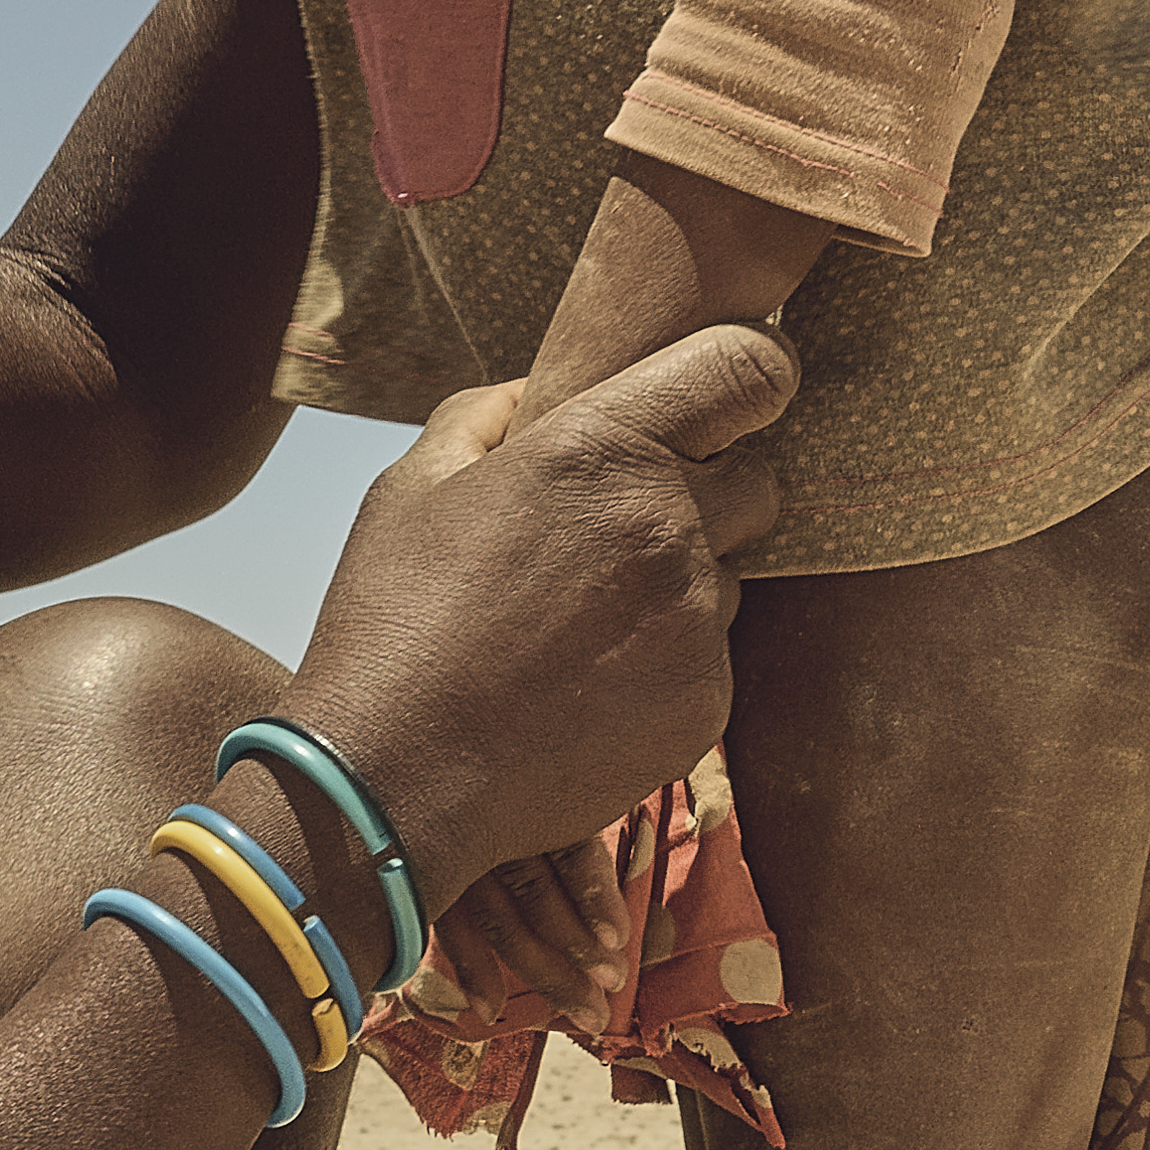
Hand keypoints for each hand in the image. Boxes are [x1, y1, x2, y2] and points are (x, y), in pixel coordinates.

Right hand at [284, 322, 794, 914]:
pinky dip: (666, 664)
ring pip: (729, 578)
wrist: (393, 778)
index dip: (755, 374)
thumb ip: (485, 415)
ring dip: (679, 586)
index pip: (748, 370)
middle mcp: (668, 527)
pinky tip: (587, 685)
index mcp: (601, 450)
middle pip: (757, 483)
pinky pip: (711, 658)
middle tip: (619, 534)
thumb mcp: (412, 486)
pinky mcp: (705, 703)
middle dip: (707, 495)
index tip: (739, 396)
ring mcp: (696, 622)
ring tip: (581, 625)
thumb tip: (537, 390)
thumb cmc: (392, 623)